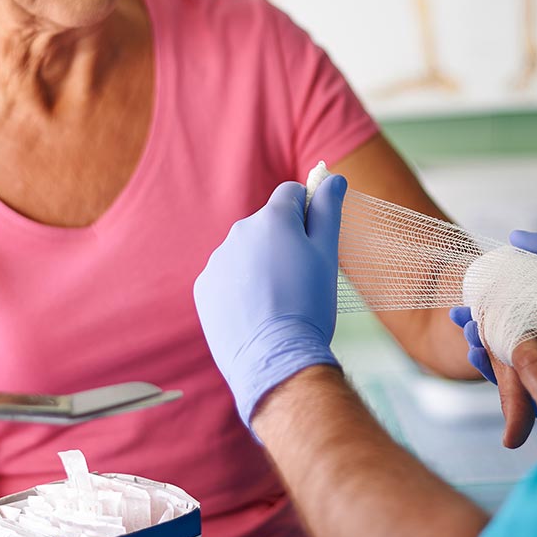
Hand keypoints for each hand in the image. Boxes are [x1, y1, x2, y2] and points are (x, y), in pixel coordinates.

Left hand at [194, 177, 345, 428]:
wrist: (275, 358)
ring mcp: (217, 261)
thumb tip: (333, 178)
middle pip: (267, 225)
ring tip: (279, 301)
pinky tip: (256, 313)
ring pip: (246, 252)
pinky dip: (241, 288)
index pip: (291, 193)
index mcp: (271, 219)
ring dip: (262, 265)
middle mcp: (238, 233)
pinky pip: (227, 277)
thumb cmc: (309, 304)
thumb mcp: (327, 254)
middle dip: (284, 242)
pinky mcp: (204, 288)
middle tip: (302, 280)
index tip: (315, 240)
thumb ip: (329, 210)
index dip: (308, 211)